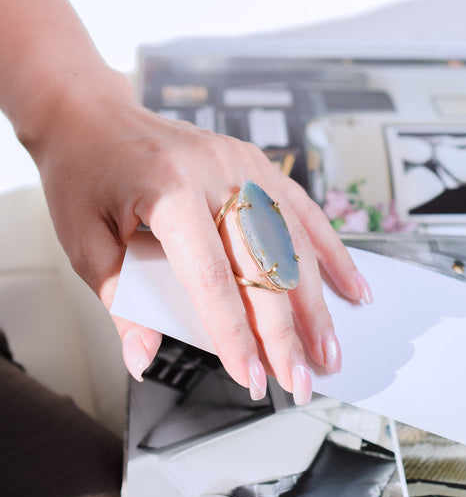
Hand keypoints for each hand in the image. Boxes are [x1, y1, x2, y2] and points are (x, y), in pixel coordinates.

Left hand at [32, 80, 371, 404]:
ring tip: (330, 348)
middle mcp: (216, 173)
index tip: (251, 377)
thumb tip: (145, 357)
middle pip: (265, 265)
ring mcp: (242, 164)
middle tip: (300, 379)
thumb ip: (122, 304)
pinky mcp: (255, 164)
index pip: (213, 279)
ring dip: (316, 302)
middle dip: (285, 333)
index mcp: (169, 191)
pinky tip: (349, 285)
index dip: (236, 335)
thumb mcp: (85, 243)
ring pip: (294, 241)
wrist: (93, 116)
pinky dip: (330, 252)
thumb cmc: (85, 174)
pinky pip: (302, 211)